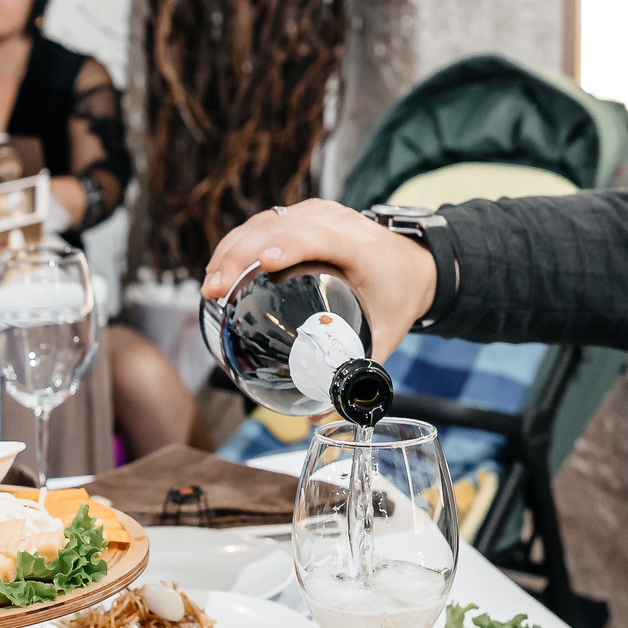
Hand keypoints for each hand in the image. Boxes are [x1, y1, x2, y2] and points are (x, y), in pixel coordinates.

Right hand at [200, 198, 436, 359]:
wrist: (416, 263)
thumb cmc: (399, 296)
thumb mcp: (387, 334)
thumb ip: (358, 372)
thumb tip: (320, 415)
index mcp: (360, 247)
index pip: (321, 238)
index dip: (291, 245)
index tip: (265, 263)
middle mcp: (337, 222)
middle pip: (281, 227)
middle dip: (240, 256)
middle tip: (214, 291)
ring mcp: (319, 213)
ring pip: (265, 221)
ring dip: (232, 248)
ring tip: (210, 284)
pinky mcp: (305, 214)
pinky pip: (265, 221)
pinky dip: (239, 242)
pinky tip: (221, 266)